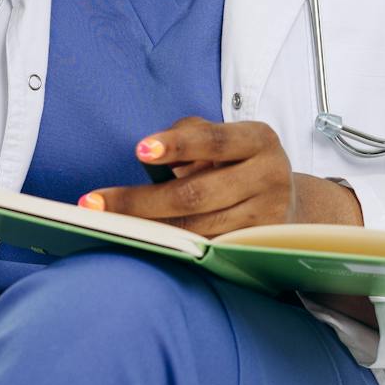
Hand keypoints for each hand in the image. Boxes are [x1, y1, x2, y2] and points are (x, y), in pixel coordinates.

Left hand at [75, 118, 302, 236]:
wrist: (289, 202)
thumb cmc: (239, 162)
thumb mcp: (224, 138)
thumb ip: (190, 135)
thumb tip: (149, 155)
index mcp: (258, 140)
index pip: (213, 141)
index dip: (176, 145)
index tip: (140, 150)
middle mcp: (269, 176)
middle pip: (197, 193)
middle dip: (141, 200)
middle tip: (95, 203)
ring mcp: (266, 216)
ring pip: (198, 227)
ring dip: (149, 229)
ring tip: (106, 225)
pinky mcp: (256, 247)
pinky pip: (206, 249)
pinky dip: (172, 246)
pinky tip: (141, 243)